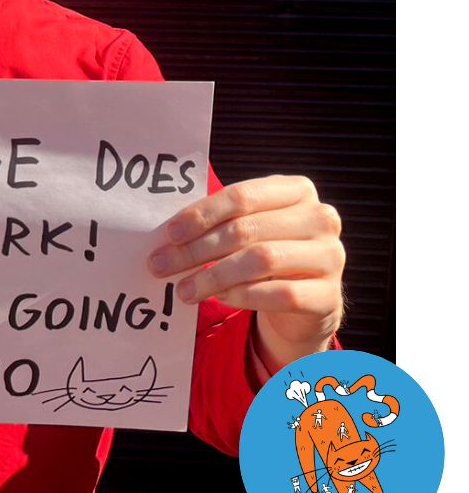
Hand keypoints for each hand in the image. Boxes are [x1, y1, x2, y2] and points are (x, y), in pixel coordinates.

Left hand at [147, 175, 344, 370]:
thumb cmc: (266, 253)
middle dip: (196, 249)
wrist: (306, 301)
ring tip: (183, 290)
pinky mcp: (329, 295)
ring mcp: (331, 256)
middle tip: (161, 265)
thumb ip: (218, 222)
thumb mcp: (247, 228)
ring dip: (212, 276)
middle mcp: (320, 218)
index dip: (202, 214)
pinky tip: (220, 298)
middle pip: (245, 229)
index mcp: (297, 190)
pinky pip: (279, 293)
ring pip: (260, 260)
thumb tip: (167, 235)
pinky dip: (243, 296)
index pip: (242, 196)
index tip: (170, 234)